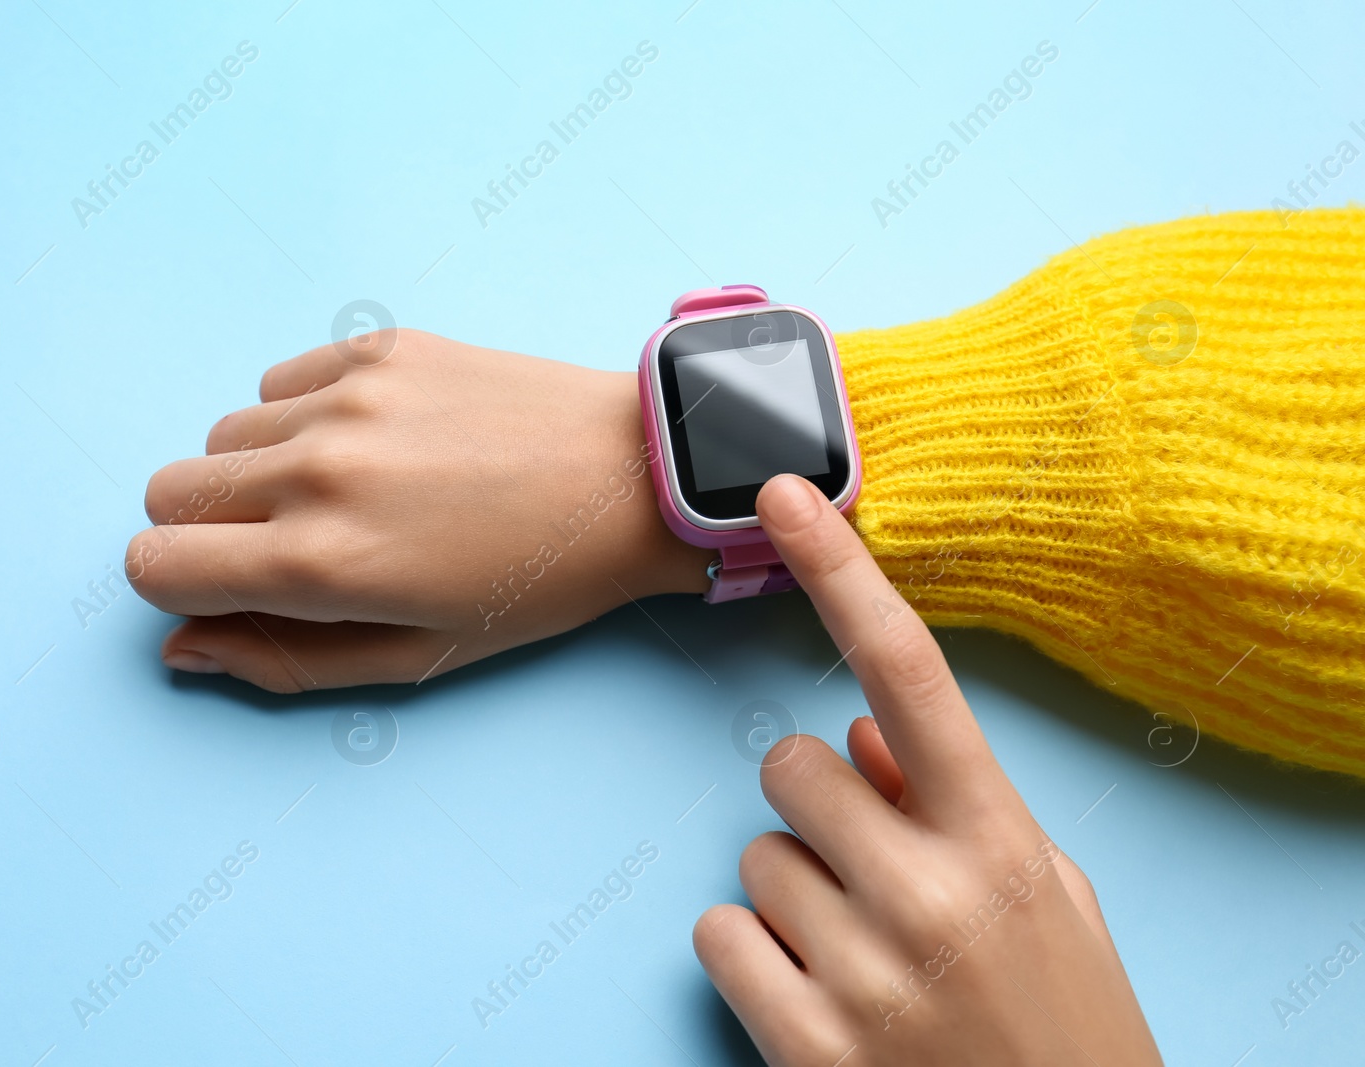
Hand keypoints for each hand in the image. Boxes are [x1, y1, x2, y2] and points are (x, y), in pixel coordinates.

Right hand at [125, 330, 712, 690]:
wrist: (631, 477)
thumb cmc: (533, 584)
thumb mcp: (418, 657)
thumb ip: (285, 661)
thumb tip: (183, 649)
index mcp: (320, 562)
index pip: (152, 564)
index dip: (180, 588)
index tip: (235, 590)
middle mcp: (314, 471)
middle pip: (167, 493)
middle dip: (208, 532)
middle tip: (294, 547)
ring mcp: (344, 398)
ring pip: (221, 436)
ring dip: (256, 473)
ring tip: (349, 494)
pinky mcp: (377, 348)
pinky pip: (278, 382)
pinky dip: (298, 416)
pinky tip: (375, 441)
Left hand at [693, 475, 1161, 1065]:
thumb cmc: (1061, 1021)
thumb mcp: (1049, 897)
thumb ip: (955, 799)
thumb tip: (857, 724)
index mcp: (1000, 842)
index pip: (908, 673)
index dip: (842, 572)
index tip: (783, 497)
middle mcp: (932, 894)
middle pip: (790, 764)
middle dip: (815, 805)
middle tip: (868, 869)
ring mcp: (866, 972)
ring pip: (753, 855)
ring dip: (793, 893)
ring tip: (864, 952)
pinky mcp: (807, 1045)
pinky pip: (717, 935)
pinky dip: (752, 956)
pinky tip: (817, 995)